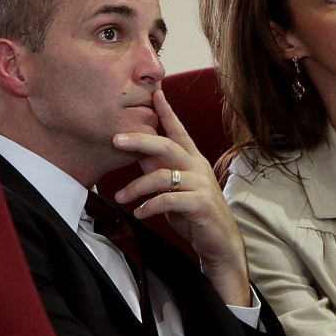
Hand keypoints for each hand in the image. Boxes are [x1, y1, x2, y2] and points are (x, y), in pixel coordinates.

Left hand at [112, 89, 250, 306]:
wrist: (219, 242)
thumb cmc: (195, 213)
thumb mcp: (175, 188)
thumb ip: (160, 171)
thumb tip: (139, 153)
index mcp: (193, 159)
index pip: (178, 130)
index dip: (166, 111)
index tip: (155, 92)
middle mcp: (198, 167)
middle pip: (167, 145)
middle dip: (140, 140)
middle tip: (116, 139)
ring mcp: (201, 184)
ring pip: (162, 175)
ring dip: (136, 187)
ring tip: (121, 196)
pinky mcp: (201, 204)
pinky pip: (168, 199)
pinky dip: (150, 206)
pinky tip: (140, 212)